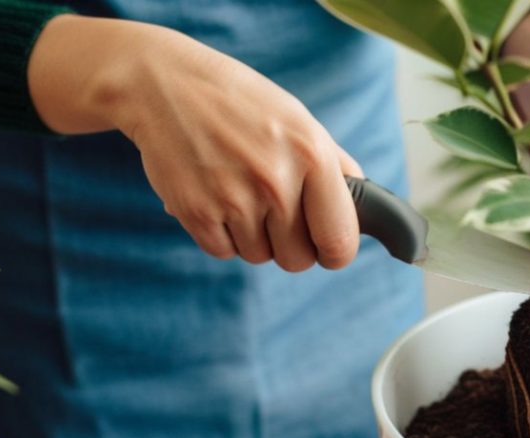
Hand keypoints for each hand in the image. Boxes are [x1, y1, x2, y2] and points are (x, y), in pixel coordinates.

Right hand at [28, 16, 360, 269]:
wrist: (163, 84)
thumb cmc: (240, 103)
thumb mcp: (298, 120)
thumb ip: (335, 166)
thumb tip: (366, 210)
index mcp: (312, 156)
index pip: (339, 242)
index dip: (335, 251)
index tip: (327, 246)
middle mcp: (276, 182)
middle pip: (298, 260)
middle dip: (291, 244)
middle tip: (276, 213)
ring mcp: (234, 200)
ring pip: (259, 256)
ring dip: (253, 236)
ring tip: (240, 192)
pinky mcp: (196, 213)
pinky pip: (224, 252)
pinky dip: (222, 234)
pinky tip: (216, 196)